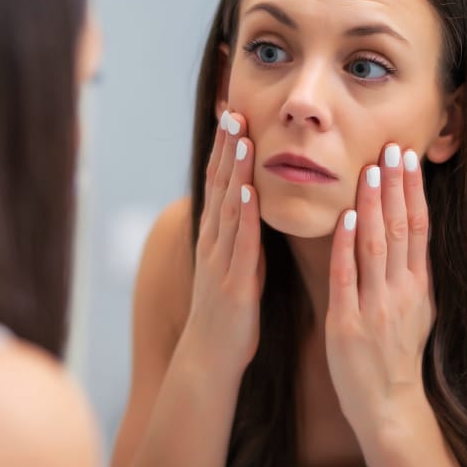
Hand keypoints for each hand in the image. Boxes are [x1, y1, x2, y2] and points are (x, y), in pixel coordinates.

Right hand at [181, 110, 264, 374]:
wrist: (210, 357)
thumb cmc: (229, 312)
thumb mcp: (237, 264)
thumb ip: (243, 234)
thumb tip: (255, 205)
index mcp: (217, 236)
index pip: (221, 182)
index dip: (226, 148)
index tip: (234, 114)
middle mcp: (214, 241)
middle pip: (219, 185)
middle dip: (226, 147)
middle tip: (232, 109)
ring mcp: (220, 259)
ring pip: (227, 206)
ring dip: (233, 170)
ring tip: (241, 137)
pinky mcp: (232, 280)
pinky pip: (238, 243)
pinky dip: (241, 214)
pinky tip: (247, 190)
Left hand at [325, 143, 435, 438]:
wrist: (389, 406)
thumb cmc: (398, 356)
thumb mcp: (419, 311)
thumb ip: (414, 273)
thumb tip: (415, 234)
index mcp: (419, 287)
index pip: (418, 229)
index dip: (413, 192)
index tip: (407, 159)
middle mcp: (401, 292)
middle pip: (399, 229)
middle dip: (395, 186)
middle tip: (391, 148)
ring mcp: (375, 307)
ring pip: (375, 246)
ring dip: (371, 205)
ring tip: (369, 170)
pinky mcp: (347, 323)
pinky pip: (346, 276)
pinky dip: (345, 245)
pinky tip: (343, 216)